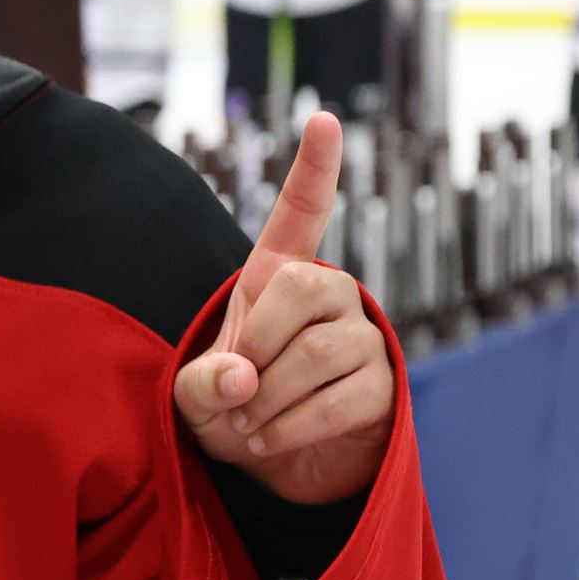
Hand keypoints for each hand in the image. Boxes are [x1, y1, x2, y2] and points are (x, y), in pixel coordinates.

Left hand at [172, 112, 394, 504]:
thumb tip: (243, 376)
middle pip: (301, 289)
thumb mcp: (195, 393)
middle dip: (256, 345)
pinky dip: (289, 427)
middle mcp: (331, 292)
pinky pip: (339, 400)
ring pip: (318, 353)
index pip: (302, 213)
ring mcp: (363, 335)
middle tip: (235, 388)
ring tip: (247, 422)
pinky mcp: (384, 384)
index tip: (325, 119)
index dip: (314, 168)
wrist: (272, 459)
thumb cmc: (230, 405)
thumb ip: (200, 382)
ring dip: (268, 399)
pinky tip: (269, 438)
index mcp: (279, 275)